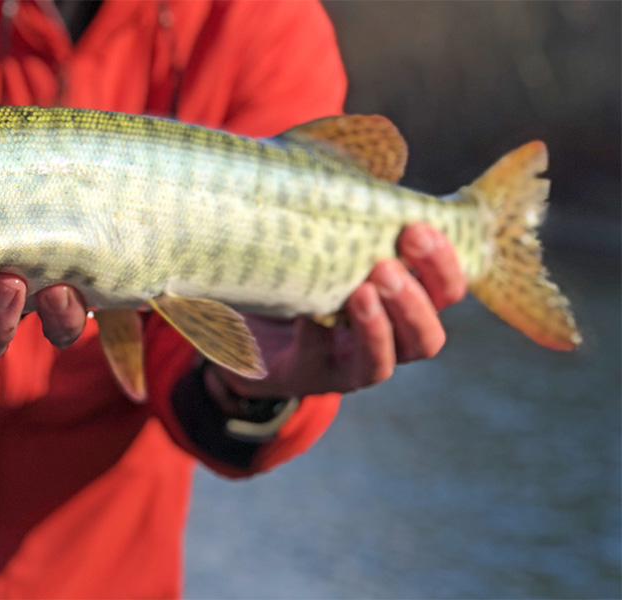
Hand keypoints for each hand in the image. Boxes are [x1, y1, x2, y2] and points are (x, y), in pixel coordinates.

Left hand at [206, 223, 466, 408]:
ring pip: (389, 358)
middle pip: (429, 333)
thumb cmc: (298, 270)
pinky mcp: (311, 376)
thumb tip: (383, 150)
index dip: (443, 263)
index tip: (417, 225)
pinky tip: (307, 316)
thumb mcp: (329, 235)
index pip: (446, 289)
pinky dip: (317, 338)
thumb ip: (357, 205)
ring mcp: (351, 364)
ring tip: (363, 291)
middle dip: (416, 295)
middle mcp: (388, 339)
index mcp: (404, 301)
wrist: (241, 325)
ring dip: (382, 324)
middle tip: (388, 261)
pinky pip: (322, 363)